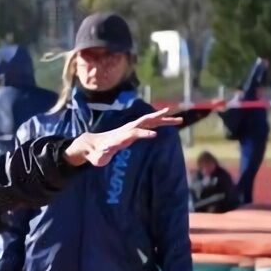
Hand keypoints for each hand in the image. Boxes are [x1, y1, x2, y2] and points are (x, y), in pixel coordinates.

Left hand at [64, 108, 181, 166]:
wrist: (90, 145)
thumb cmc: (95, 153)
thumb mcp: (97, 156)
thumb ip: (102, 153)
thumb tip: (106, 149)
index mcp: (119, 136)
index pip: (133, 133)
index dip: (143, 133)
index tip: (154, 135)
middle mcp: (126, 130)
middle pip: (143, 121)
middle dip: (156, 118)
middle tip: (170, 114)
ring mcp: (130, 129)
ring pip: (149, 122)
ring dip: (164, 120)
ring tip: (179, 119)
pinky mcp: (133, 132)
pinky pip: (149, 125)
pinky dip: (160, 122)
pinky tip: (169, 121)